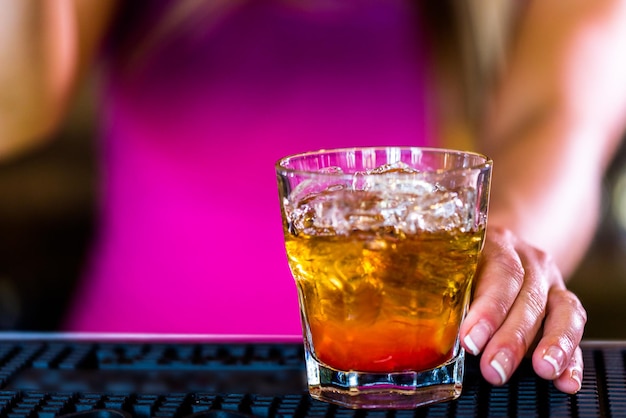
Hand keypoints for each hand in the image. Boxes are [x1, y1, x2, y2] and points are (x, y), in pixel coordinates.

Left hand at [459, 226, 586, 393]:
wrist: (497, 248)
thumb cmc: (462, 266)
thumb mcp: (451, 269)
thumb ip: (445, 295)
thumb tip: (428, 333)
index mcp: (495, 245)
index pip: (500, 273)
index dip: (488, 310)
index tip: (471, 341)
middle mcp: (528, 259)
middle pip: (529, 297)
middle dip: (512, 338)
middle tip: (495, 368)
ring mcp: (550, 280)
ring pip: (562, 310)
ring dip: (554, 344)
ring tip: (544, 371)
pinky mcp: (563, 301)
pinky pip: (574, 328)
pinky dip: (572, 357)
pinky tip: (566, 380)